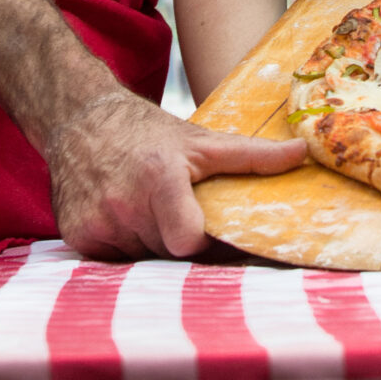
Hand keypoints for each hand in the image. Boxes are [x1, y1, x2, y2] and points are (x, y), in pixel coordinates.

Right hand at [45, 87, 306, 260]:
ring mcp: (97, 222)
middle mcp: (124, 203)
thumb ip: (252, 155)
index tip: (205, 227)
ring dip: (151, 243)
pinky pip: (114, 260)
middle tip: (176, 211)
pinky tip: (123, 215)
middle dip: (179, 239)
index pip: (188, 241)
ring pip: (142, 258)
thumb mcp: (201, 141)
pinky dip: (124, 244)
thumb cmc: (148, 133)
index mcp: (160, 179)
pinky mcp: (77, 235)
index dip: (202, 241)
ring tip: (147, 208)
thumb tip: (303, 152)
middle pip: (169, 253)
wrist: (81, 119)